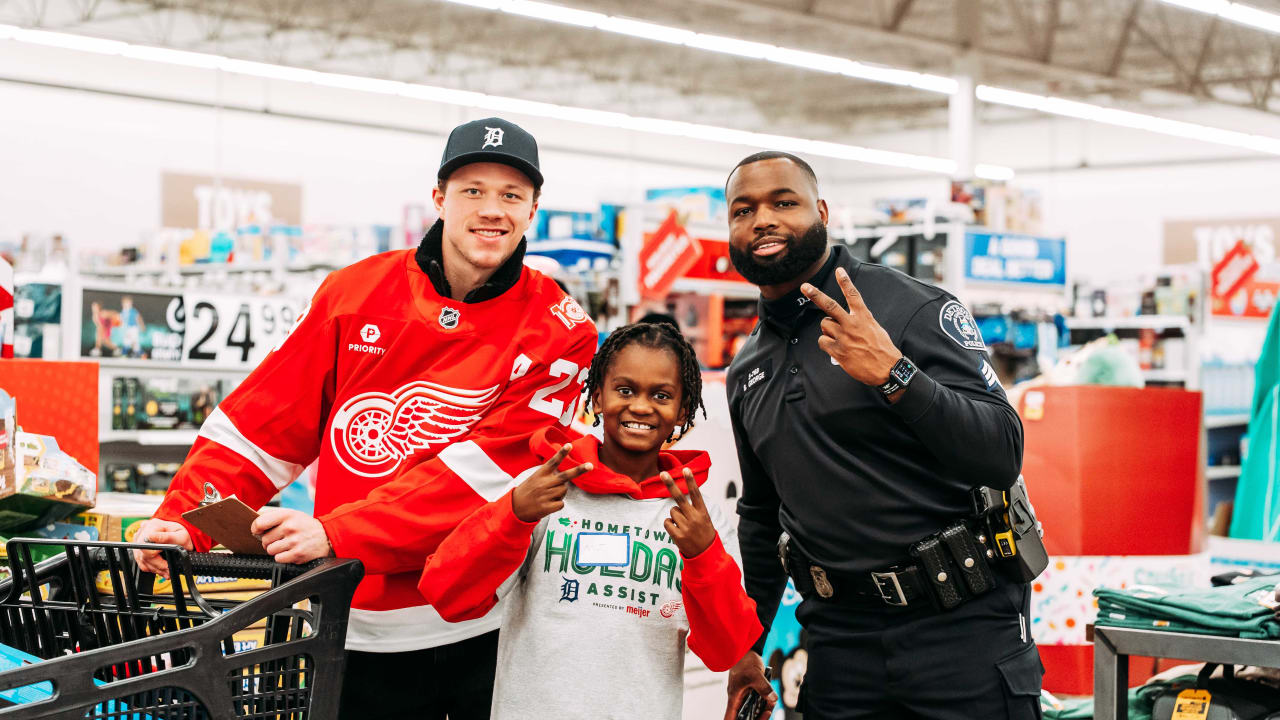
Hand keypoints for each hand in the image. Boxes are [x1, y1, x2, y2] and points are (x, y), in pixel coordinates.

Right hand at [132, 519, 192, 578]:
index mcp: (153, 526)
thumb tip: (150, 537)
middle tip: (168, 571)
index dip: (156, 558)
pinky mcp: (138, 547)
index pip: (146, 546)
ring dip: (154, 568)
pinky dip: (150, 567)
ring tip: (166, 572)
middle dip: (157, 566)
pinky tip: (160, 568)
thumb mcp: (181, 535)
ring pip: (141, 559)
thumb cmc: (182, 534)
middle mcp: (143, 531)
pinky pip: (140, 561)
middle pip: (143, 554)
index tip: (167, 564)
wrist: (180, 534)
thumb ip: (167, 537)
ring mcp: (139, 539)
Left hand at [251, 508, 333, 563]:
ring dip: (276, 550)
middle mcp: (290, 527)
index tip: (258, 532)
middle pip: (265, 540)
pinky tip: (290, 551)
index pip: (260, 523)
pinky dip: (282, 557)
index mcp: (287, 515)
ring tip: (285, 545)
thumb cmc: (306, 526)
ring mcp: (294, 541)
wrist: (327, 536)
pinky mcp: (297, 554)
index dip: (256, 529)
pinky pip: (278, 559)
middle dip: (269, 542)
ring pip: (270, 550)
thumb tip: (256, 526)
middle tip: (278, 540)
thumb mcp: (293, 514)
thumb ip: (274, 517)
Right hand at [511, 444, 591, 522]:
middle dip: (579, 470)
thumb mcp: (534, 478)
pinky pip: (561, 503)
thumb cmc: (528, 491)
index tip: (569, 445)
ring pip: (564, 491)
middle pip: (565, 476)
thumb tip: (566, 482)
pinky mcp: (546, 507)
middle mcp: (543, 483)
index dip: (561, 453)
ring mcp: (545, 495)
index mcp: (540, 474)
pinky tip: (548, 504)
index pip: (553, 462)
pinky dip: (557, 504)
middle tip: (591, 465)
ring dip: (560, 493)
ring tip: (548, 496)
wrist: (515, 507)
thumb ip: (549, 477)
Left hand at [661, 468, 715, 557]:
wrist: (706, 554)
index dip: (690, 481)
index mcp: (702, 512)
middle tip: (663, 474)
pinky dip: (669, 524)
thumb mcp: (704, 518)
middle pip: (680, 498)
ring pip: (672, 511)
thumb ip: (693, 508)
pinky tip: (678, 530)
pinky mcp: (678, 536)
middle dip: (670, 485)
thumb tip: (677, 498)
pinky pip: (667, 522)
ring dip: (675, 516)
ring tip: (683, 525)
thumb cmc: (703, 532)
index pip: (696, 493)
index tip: (686, 469)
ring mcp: (686, 527)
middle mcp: (694, 518)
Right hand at [724, 652, 776, 719]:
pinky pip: (758, 701)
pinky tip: (770, 699)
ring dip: (762, 709)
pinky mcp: (752, 691)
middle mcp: (738, 698)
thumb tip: (772, 699)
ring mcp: (745, 695)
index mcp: (734, 697)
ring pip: (753, 709)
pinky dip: (765, 702)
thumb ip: (764, 688)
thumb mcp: (755, 675)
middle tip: (766, 713)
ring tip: (770, 704)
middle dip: (756, 717)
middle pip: (744, 716)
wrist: (747, 651)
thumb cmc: (744, 661)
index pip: (730, 717)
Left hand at [800, 266, 900, 386]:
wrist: (886, 369)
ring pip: (824, 325)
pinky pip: (822, 341)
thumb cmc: (883, 350)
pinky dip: (826, 343)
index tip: (839, 270)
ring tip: (839, 337)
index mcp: (864, 317)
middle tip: (804, 287)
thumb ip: (861, 321)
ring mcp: (844, 337)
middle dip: (815, 295)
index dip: (845, 282)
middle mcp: (852, 324)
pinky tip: (835, 348)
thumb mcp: (876, 329)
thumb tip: (851, 319)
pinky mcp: (837, 350)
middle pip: (830, 305)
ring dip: (828, 329)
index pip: (853, 295)